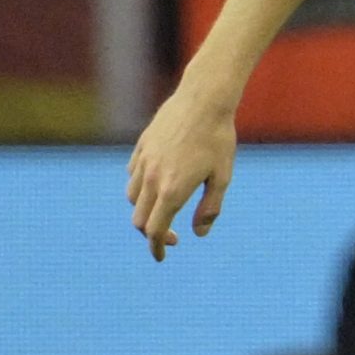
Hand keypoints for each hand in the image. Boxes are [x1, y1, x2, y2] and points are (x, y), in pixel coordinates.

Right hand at [125, 85, 236, 260]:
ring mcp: (143, 160)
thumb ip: (210, 208)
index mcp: (172, 190)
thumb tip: (198, 234)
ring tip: (164, 208)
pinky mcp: (141, 145)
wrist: (204, 98)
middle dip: (151, 233)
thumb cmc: (219, 137)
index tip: (162, 256)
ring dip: (143, 210)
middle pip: (139, 219)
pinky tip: (156, 183)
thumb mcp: (222, 176)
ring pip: (132, 197)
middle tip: (171, 235)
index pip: (155, 231)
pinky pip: (132, 174)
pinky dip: (139, 186)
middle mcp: (152, 178)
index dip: (157, 248)